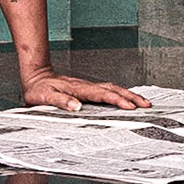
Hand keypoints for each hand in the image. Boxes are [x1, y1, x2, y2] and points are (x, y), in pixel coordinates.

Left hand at [22, 70, 150, 112]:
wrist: (36, 76)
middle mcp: (86, 86)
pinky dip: (120, 94)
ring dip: (129, 95)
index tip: (130, 107)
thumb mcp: (45, 97)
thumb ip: (60, 101)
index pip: (102, 95)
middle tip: (146, 105)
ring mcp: (88, 86)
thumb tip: (76, 106)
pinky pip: (108, 90)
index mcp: (79, 89)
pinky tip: (126, 98)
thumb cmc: (39, 89)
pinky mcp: (88, 89)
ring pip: (113, 88)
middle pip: (114, 89)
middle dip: (131, 97)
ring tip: (143, 102)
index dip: (117, 100)